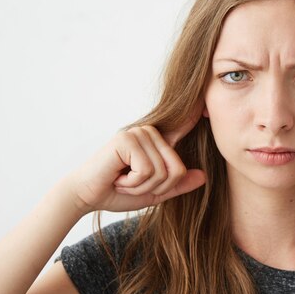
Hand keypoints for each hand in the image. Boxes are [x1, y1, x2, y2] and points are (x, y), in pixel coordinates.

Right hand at [65, 100, 205, 213]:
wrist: (86, 196)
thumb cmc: (117, 192)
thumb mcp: (154, 192)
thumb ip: (177, 184)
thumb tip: (204, 176)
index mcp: (158, 141)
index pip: (183, 125)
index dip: (196, 113)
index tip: (208, 97)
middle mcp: (150, 133)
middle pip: (177, 168)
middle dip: (156, 187)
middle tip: (132, 183)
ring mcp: (138, 133)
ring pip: (163, 171)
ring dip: (142, 186)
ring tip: (124, 180)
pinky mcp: (127, 140)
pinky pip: (147, 170)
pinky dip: (133, 183)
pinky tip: (118, 177)